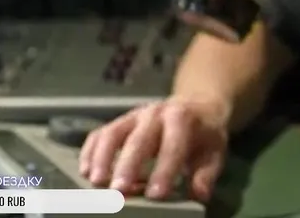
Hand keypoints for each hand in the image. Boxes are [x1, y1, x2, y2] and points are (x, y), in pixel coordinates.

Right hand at [79, 97, 228, 200]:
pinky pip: (100, 133)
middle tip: (119, 192)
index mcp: (182, 119)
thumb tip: (199, 194)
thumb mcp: (214, 152)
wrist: (196, 106)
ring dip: (102, 158)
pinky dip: (90, 151)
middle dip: (128, 166)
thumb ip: (206, 174)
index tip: (156, 194)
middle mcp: (156, 113)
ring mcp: (134, 116)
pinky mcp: (120, 122)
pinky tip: (85, 171)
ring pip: (113, 133)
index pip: (173, 145)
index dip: (164, 169)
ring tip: (97, 182)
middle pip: (139, 139)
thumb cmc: (203, 135)